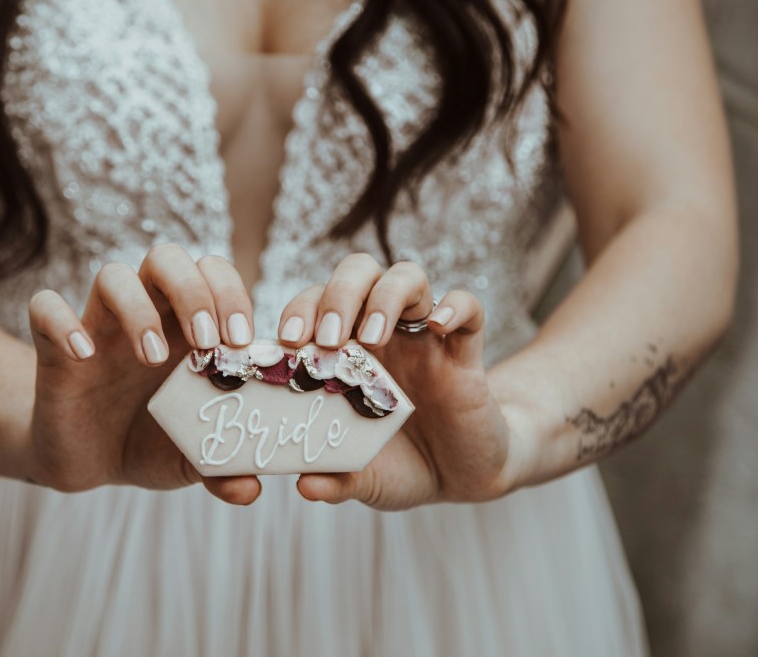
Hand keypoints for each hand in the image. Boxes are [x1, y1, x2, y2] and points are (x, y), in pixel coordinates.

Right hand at [21, 244, 262, 504]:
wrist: (89, 461)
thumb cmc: (151, 442)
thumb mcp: (192, 458)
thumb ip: (224, 467)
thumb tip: (250, 489)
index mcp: (188, 326)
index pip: (213, 273)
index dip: (232, 293)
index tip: (243, 341)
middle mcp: (146, 315)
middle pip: (168, 258)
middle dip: (194, 290)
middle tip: (208, 341)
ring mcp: (99, 326)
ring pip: (113, 275)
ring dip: (138, 308)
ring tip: (154, 357)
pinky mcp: (54, 348)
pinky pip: (45, 307)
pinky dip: (63, 323)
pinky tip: (84, 355)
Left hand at [275, 254, 526, 509]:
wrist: (462, 476)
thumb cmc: (402, 466)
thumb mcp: (365, 479)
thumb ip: (336, 478)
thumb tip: (303, 485)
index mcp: (345, 351)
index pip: (315, 304)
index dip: (298, 312)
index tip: (288, 342)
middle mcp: (383, 332)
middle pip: (358, 273)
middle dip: (337, 295)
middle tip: (326, 340)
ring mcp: (425, 336)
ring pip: (407, 276)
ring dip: (385, 296)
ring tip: (372, 337)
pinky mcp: (465, 350)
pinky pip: (469, 307)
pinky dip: (454, 306)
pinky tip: (437, 326)